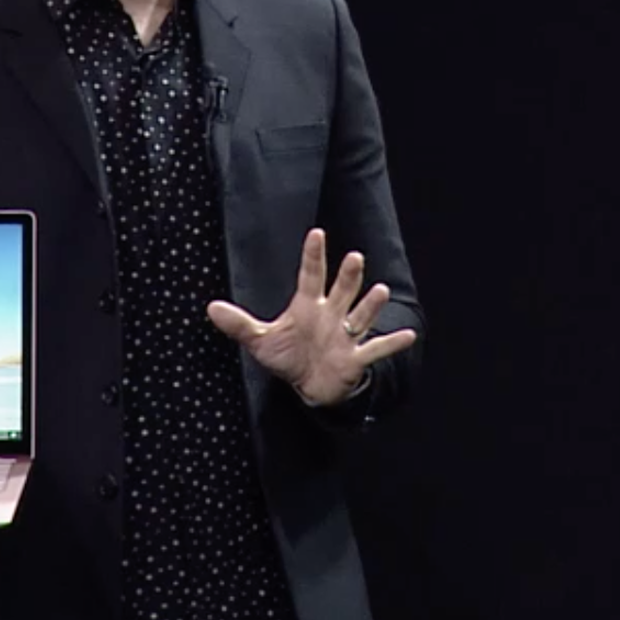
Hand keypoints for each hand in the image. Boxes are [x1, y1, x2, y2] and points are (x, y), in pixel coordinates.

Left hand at [206, 228, 417, 405]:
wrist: (310, 386)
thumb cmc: (288, 356)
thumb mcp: (260, 341)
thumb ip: (239, 325)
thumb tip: (210, 308)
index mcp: (308, 306)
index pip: (311, 275)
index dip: (314, 256)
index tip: (317, 234)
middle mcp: (331, 315)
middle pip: (341, 291)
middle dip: (348, 277)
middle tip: (355, 258)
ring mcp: (346, 336)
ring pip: (360, 315)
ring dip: (370, 305)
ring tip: (379, 291)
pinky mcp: (355, 358)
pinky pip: (376, 349)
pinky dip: (391, 343)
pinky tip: (408, 335)